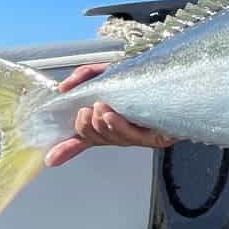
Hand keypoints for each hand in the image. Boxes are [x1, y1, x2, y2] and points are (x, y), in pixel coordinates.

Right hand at [45, 61, 176, 166]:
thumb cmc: (143, 74)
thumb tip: (64, 89)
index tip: (51, 158)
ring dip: (101, 124)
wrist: (177, 71)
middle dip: (86, 128)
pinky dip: (118, 125)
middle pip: (96, 138)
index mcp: (109, 120)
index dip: (67, 149)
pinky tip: (110, 115)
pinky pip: (134, 136)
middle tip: (85, 112)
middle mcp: (122, 131)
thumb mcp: (108, 70)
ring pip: (112, 138)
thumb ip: (85, 76)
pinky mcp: (159, 137)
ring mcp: (140, 136)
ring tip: (99, 108)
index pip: (84, 140)